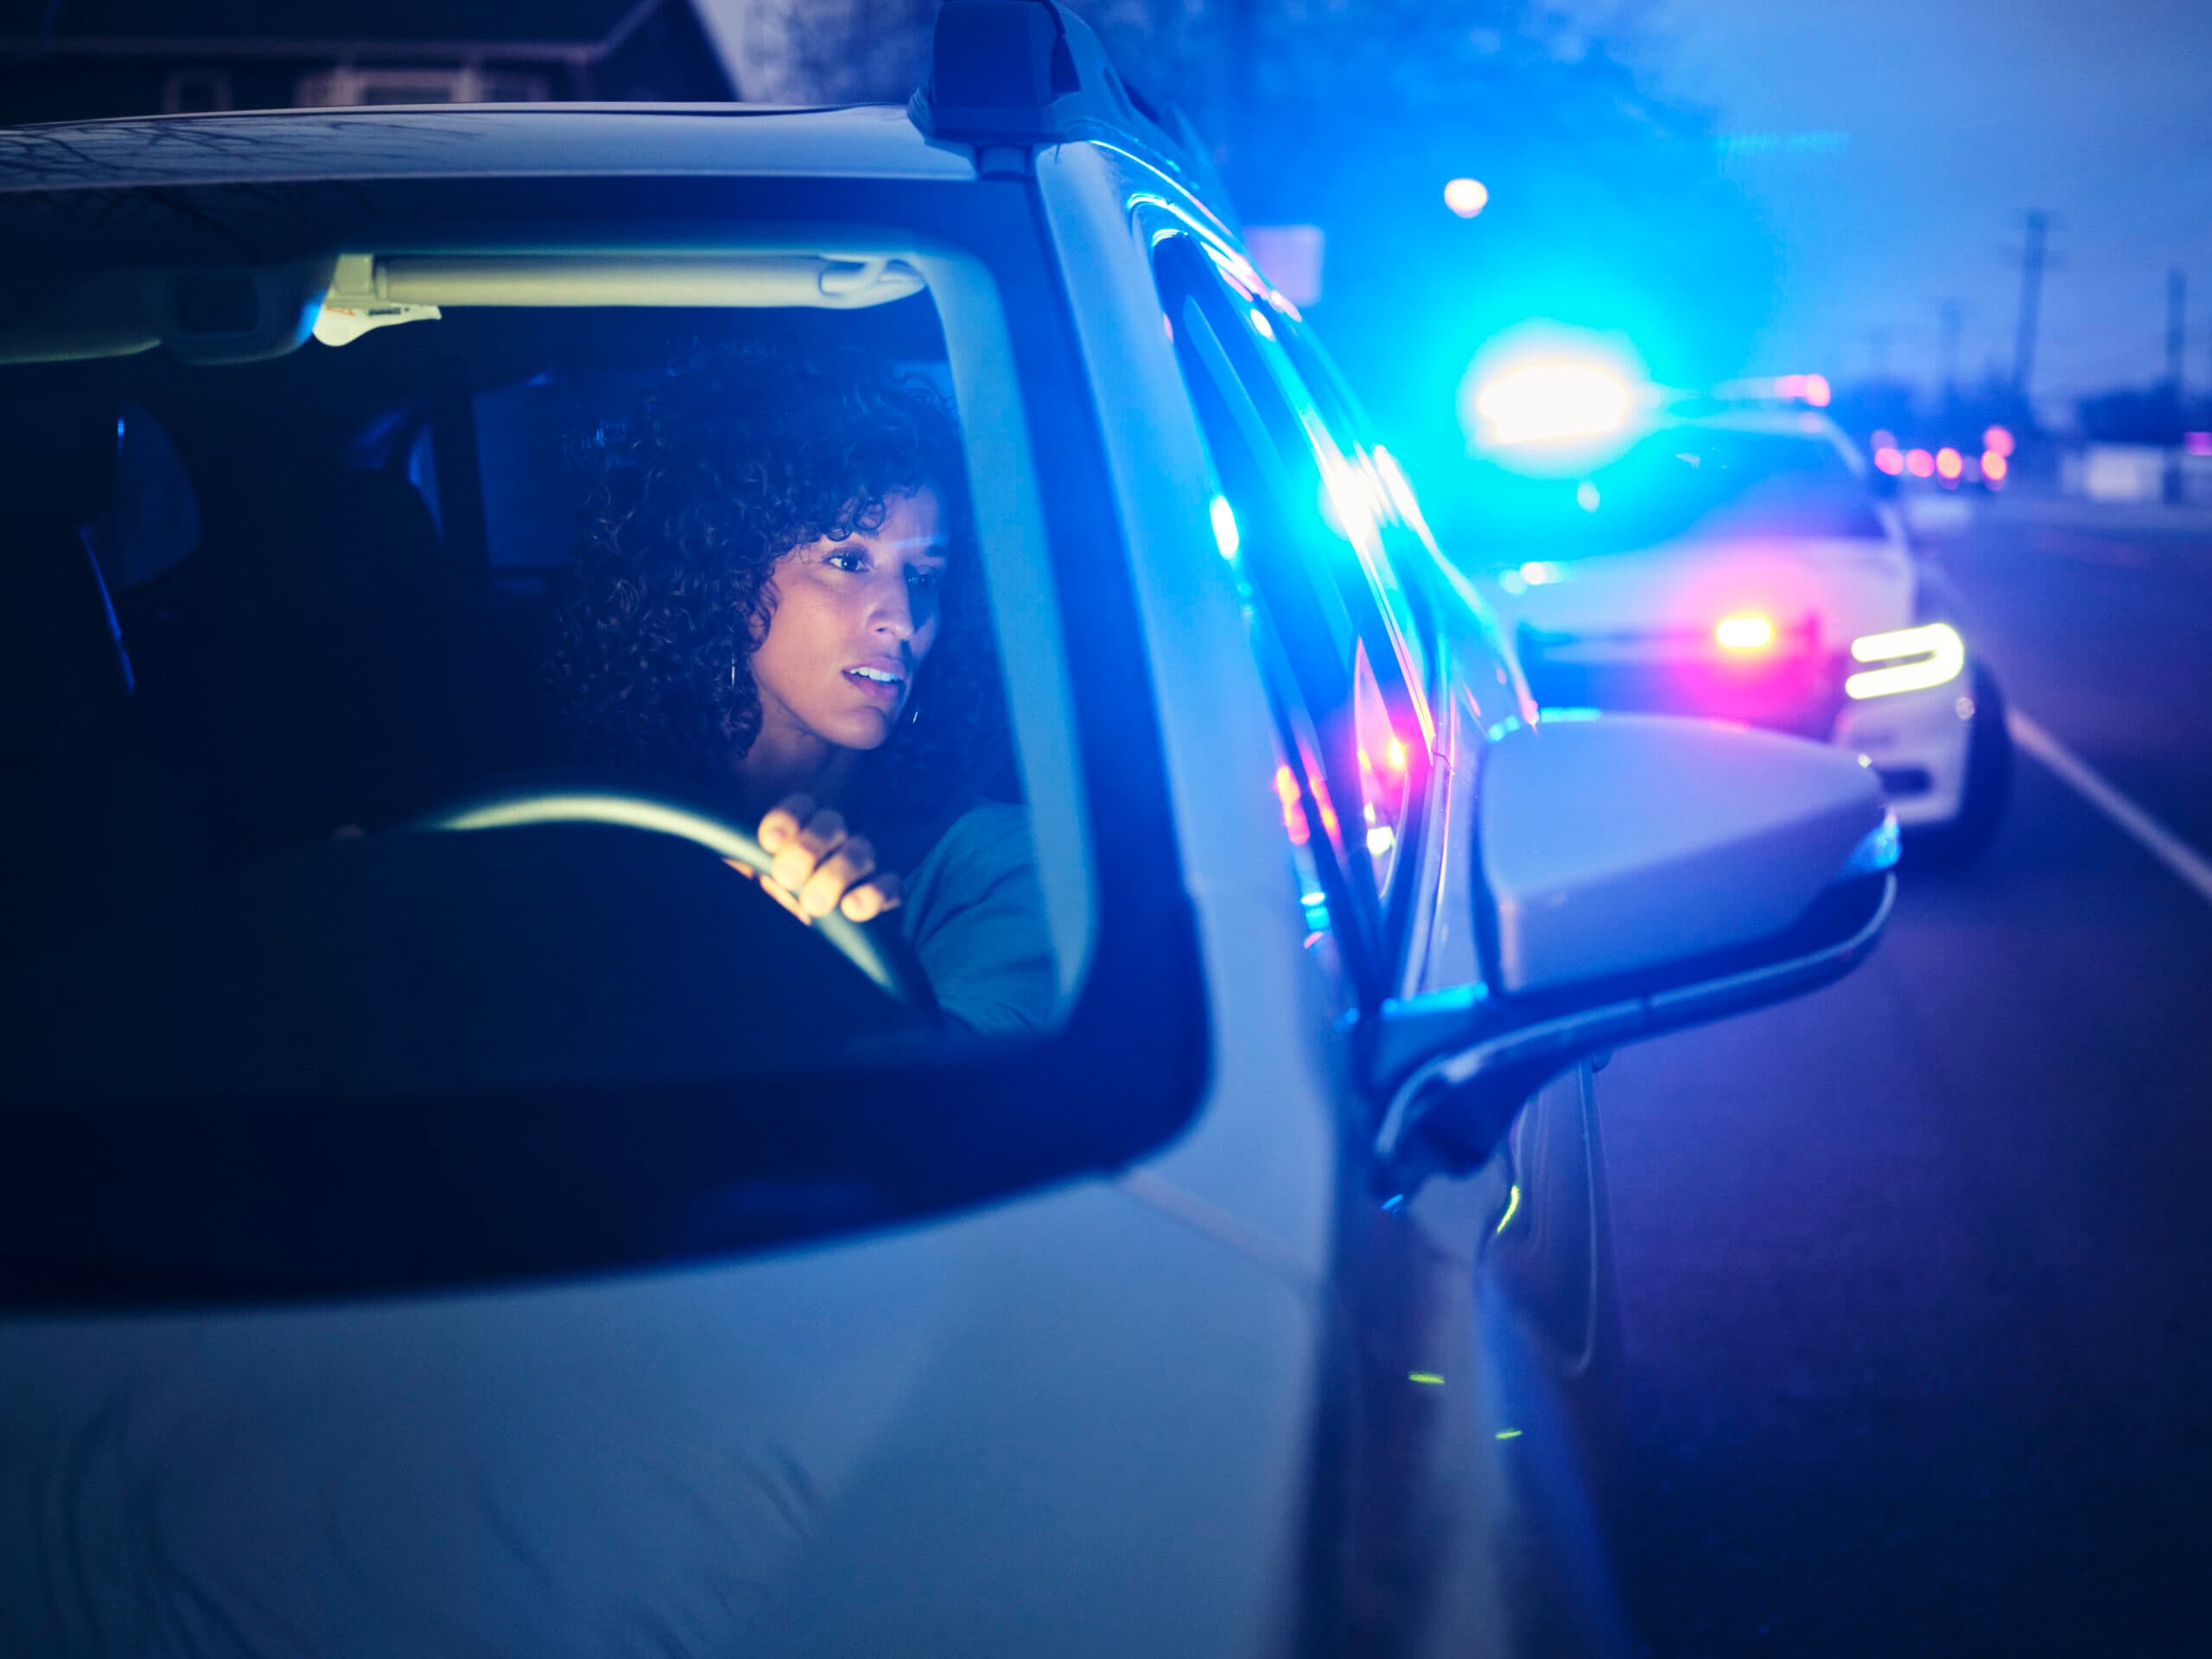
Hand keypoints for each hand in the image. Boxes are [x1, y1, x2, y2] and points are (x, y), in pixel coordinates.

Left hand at [748, 794, 901, 923]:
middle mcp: (834, 844)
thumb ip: (743, 869)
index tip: (768, 843)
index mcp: (800, 834)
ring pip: (861, 851)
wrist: (800, 961)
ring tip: (814, 903)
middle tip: (786, 878)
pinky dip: (875, 894)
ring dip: (837, 873)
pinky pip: (891, 886)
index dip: (787, 818)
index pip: (800, 807)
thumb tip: (739, 869)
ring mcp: (863, 868)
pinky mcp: (886, 897)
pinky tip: (852, 909)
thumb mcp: (748, 887)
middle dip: (808, 847)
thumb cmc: (768, 912)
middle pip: (832, 823)